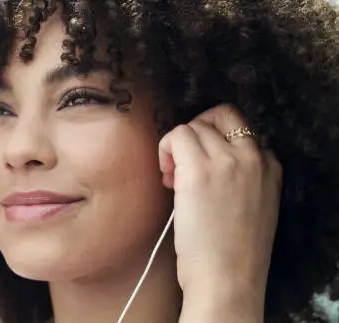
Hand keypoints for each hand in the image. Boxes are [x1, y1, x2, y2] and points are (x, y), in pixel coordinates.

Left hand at [159, 105, 281, 321]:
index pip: (239, 130)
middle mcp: (252, 157)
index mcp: (270, 166)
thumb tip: (201, 161)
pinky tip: (166, 177)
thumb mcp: (253, 205)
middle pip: (216, 118)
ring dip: (176, 146)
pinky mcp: (199, 170)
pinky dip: (165, 149)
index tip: (201, 170)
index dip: (213, 145)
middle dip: (195, 136)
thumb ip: (239, 177)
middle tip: (181, 167)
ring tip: (172, 179)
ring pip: (193, 126)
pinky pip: (177, 134)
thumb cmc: (232, 251)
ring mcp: (226, 161)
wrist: (228, 279)